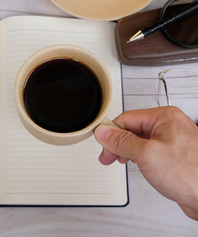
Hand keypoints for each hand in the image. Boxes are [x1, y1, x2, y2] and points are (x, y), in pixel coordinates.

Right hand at [94, 106, 197, 220]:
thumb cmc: (191, 174)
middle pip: (132, 128)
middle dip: (117, 143)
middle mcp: (169, 125)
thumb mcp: (146, 154)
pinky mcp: (172, 154)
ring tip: (119, 161)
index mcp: (165, 117)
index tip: (102, 145)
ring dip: (126, 150)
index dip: (111, 132)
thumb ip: (121, 141)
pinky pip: (148, 150)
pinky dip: (137, 157)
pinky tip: (135, 164)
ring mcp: (172, 140)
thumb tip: (104, 132)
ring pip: (139, 140)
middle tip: (108, 157)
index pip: (126, 118)